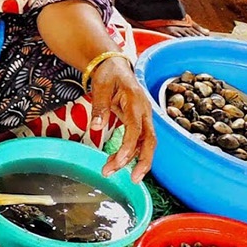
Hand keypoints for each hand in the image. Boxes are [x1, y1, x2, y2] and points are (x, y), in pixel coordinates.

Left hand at [88, 56, 155, 182]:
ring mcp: (144, 117)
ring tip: (110, 172)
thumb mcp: (101, 86)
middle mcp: (145, 111)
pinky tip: (114, 162)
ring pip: (145, 144)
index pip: (136, 129)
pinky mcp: (139, 122)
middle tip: (134, 180)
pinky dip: (129, 154)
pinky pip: (138, 141)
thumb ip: (100, 106)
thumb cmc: (108, 74)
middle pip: (151, 141)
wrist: (115, 65)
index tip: (118, 162)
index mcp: (136, 102)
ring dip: (133, 161)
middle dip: (144, 162)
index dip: (129, 147)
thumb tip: (96, 126)